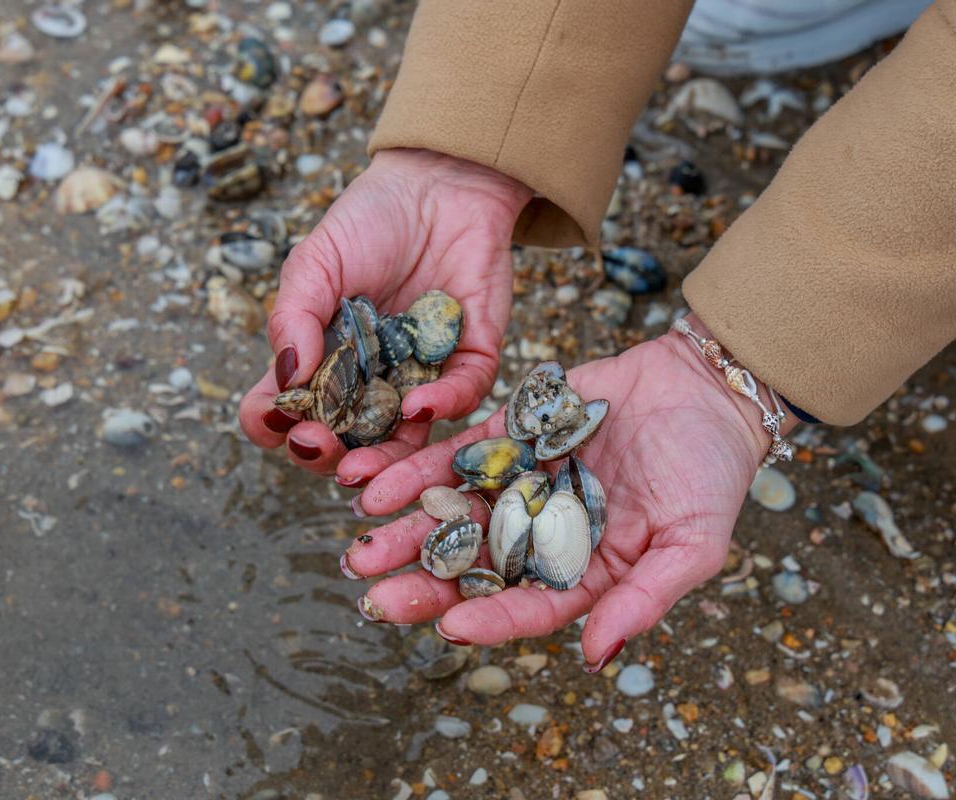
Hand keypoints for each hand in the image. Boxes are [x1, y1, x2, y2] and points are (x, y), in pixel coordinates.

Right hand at [239, 149, 532, 479]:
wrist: (443, 181)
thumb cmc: (369, 220)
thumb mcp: (315, 262)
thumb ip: (294, 317)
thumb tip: (285, 378)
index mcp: (322, 359)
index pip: (288, 410)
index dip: (273, 425)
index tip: (275, 419)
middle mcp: (369, 379)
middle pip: (342, 441)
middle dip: (323, 455)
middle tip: (314, 445)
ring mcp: (418, 374)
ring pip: (401, 440)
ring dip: (380, 461)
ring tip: (358, 466)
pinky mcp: (469, 359)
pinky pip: (459, 397)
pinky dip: (439, 407)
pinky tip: (417, 406)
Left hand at [342, 325, 791, 669]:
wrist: (704, 388)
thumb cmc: (712, 472)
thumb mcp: (694, 543)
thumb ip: (645, 597)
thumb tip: (595, 657)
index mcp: (583, 570)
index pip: (530, 604)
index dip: (492, 618)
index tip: (450, 626)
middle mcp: (541, 533)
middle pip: (476, 566)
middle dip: (424, 583)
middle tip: (373, 596)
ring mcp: (519, 483)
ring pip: (452, 515)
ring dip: (404, 532)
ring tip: (360, 548)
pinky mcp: (505, 433)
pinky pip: (453, 457)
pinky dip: (414, 472)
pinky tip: (373, 486)